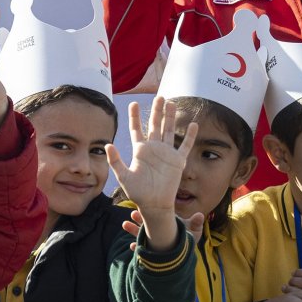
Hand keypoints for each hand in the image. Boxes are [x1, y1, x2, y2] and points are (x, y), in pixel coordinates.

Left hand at [105, 99, 195, 253]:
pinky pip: (185, 146)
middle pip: (155, 125)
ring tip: (171, 103)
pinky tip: (193, 124)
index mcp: (140, 151)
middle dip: (157, 111)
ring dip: (170, 117)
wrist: (154, 204)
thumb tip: (107, 145)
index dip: (135, 117)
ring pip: (169, 131)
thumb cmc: (138, 193)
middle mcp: (154, 149)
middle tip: (159, 96)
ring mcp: (166, 154)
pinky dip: (190, 136)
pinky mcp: (178, 161)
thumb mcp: (123, 176)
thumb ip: (115, 161)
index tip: (134, 104)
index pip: (136, 129)